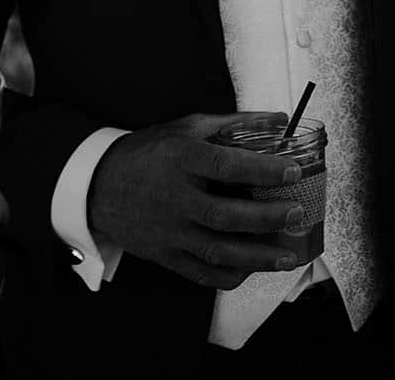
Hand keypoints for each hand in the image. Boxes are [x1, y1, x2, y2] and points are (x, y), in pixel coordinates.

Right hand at [88, 111, 312, 288]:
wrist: (97, 185)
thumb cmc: (149, 153)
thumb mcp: (187, 128)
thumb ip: (234, 124)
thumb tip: (279, 119)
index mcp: (181, 160)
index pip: (225, 166)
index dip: (262, 170)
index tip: (292, 171)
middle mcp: (175, 198)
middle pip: (224, 215)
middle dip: (265, 218)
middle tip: (297, 213)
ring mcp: (169, 231)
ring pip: (216, 250)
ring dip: (256, 257)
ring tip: (287, 257)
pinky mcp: (164, 255)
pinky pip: (199, 273)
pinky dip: (228, 276)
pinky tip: (252, 270)